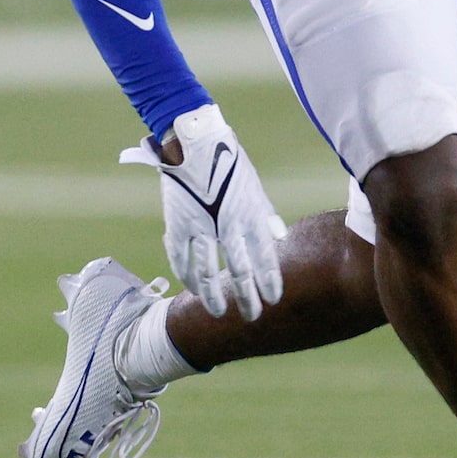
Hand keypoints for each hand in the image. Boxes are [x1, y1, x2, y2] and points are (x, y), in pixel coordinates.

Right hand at [119, 104, 285, 319]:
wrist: (195, 140)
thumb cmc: (229, 160)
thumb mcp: (253, 187)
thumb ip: (264, 215)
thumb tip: (278, 237)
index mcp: (251, 215)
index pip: (265, 258)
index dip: (270, 282)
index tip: (273, 300)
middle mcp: (229, 225)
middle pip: (239, 271)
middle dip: (247, 297)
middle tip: (252, 317)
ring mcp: (201, 226)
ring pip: (207, 272)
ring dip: (213, 295)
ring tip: (220, 312)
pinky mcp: (178, 222)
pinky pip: (181, 258)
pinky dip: (187, 276)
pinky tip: (192, 289)